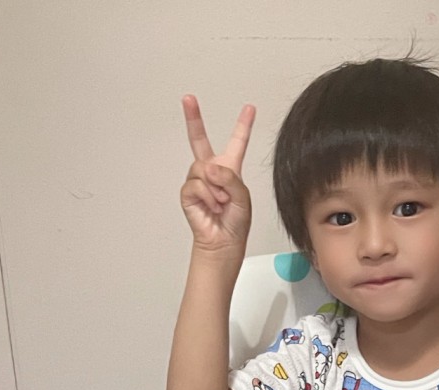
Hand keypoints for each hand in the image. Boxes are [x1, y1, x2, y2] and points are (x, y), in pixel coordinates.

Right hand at [180, 95, 255, 256]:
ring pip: (203, 169)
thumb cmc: (237, 222)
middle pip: (199, 140)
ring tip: (222, 203)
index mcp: (230, 168)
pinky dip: (208, 197)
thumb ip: (230, 179)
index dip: (243, 125)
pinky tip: (213, 207)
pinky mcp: (188, 193)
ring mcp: (198, 181)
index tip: (249, 108)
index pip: (236, 142)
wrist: (223, 241)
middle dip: (193, 118)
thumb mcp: (242, 197)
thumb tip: (209, 169)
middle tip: (188, 99)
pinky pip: (196, 185)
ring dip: (216, 188)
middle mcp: (212, 171)